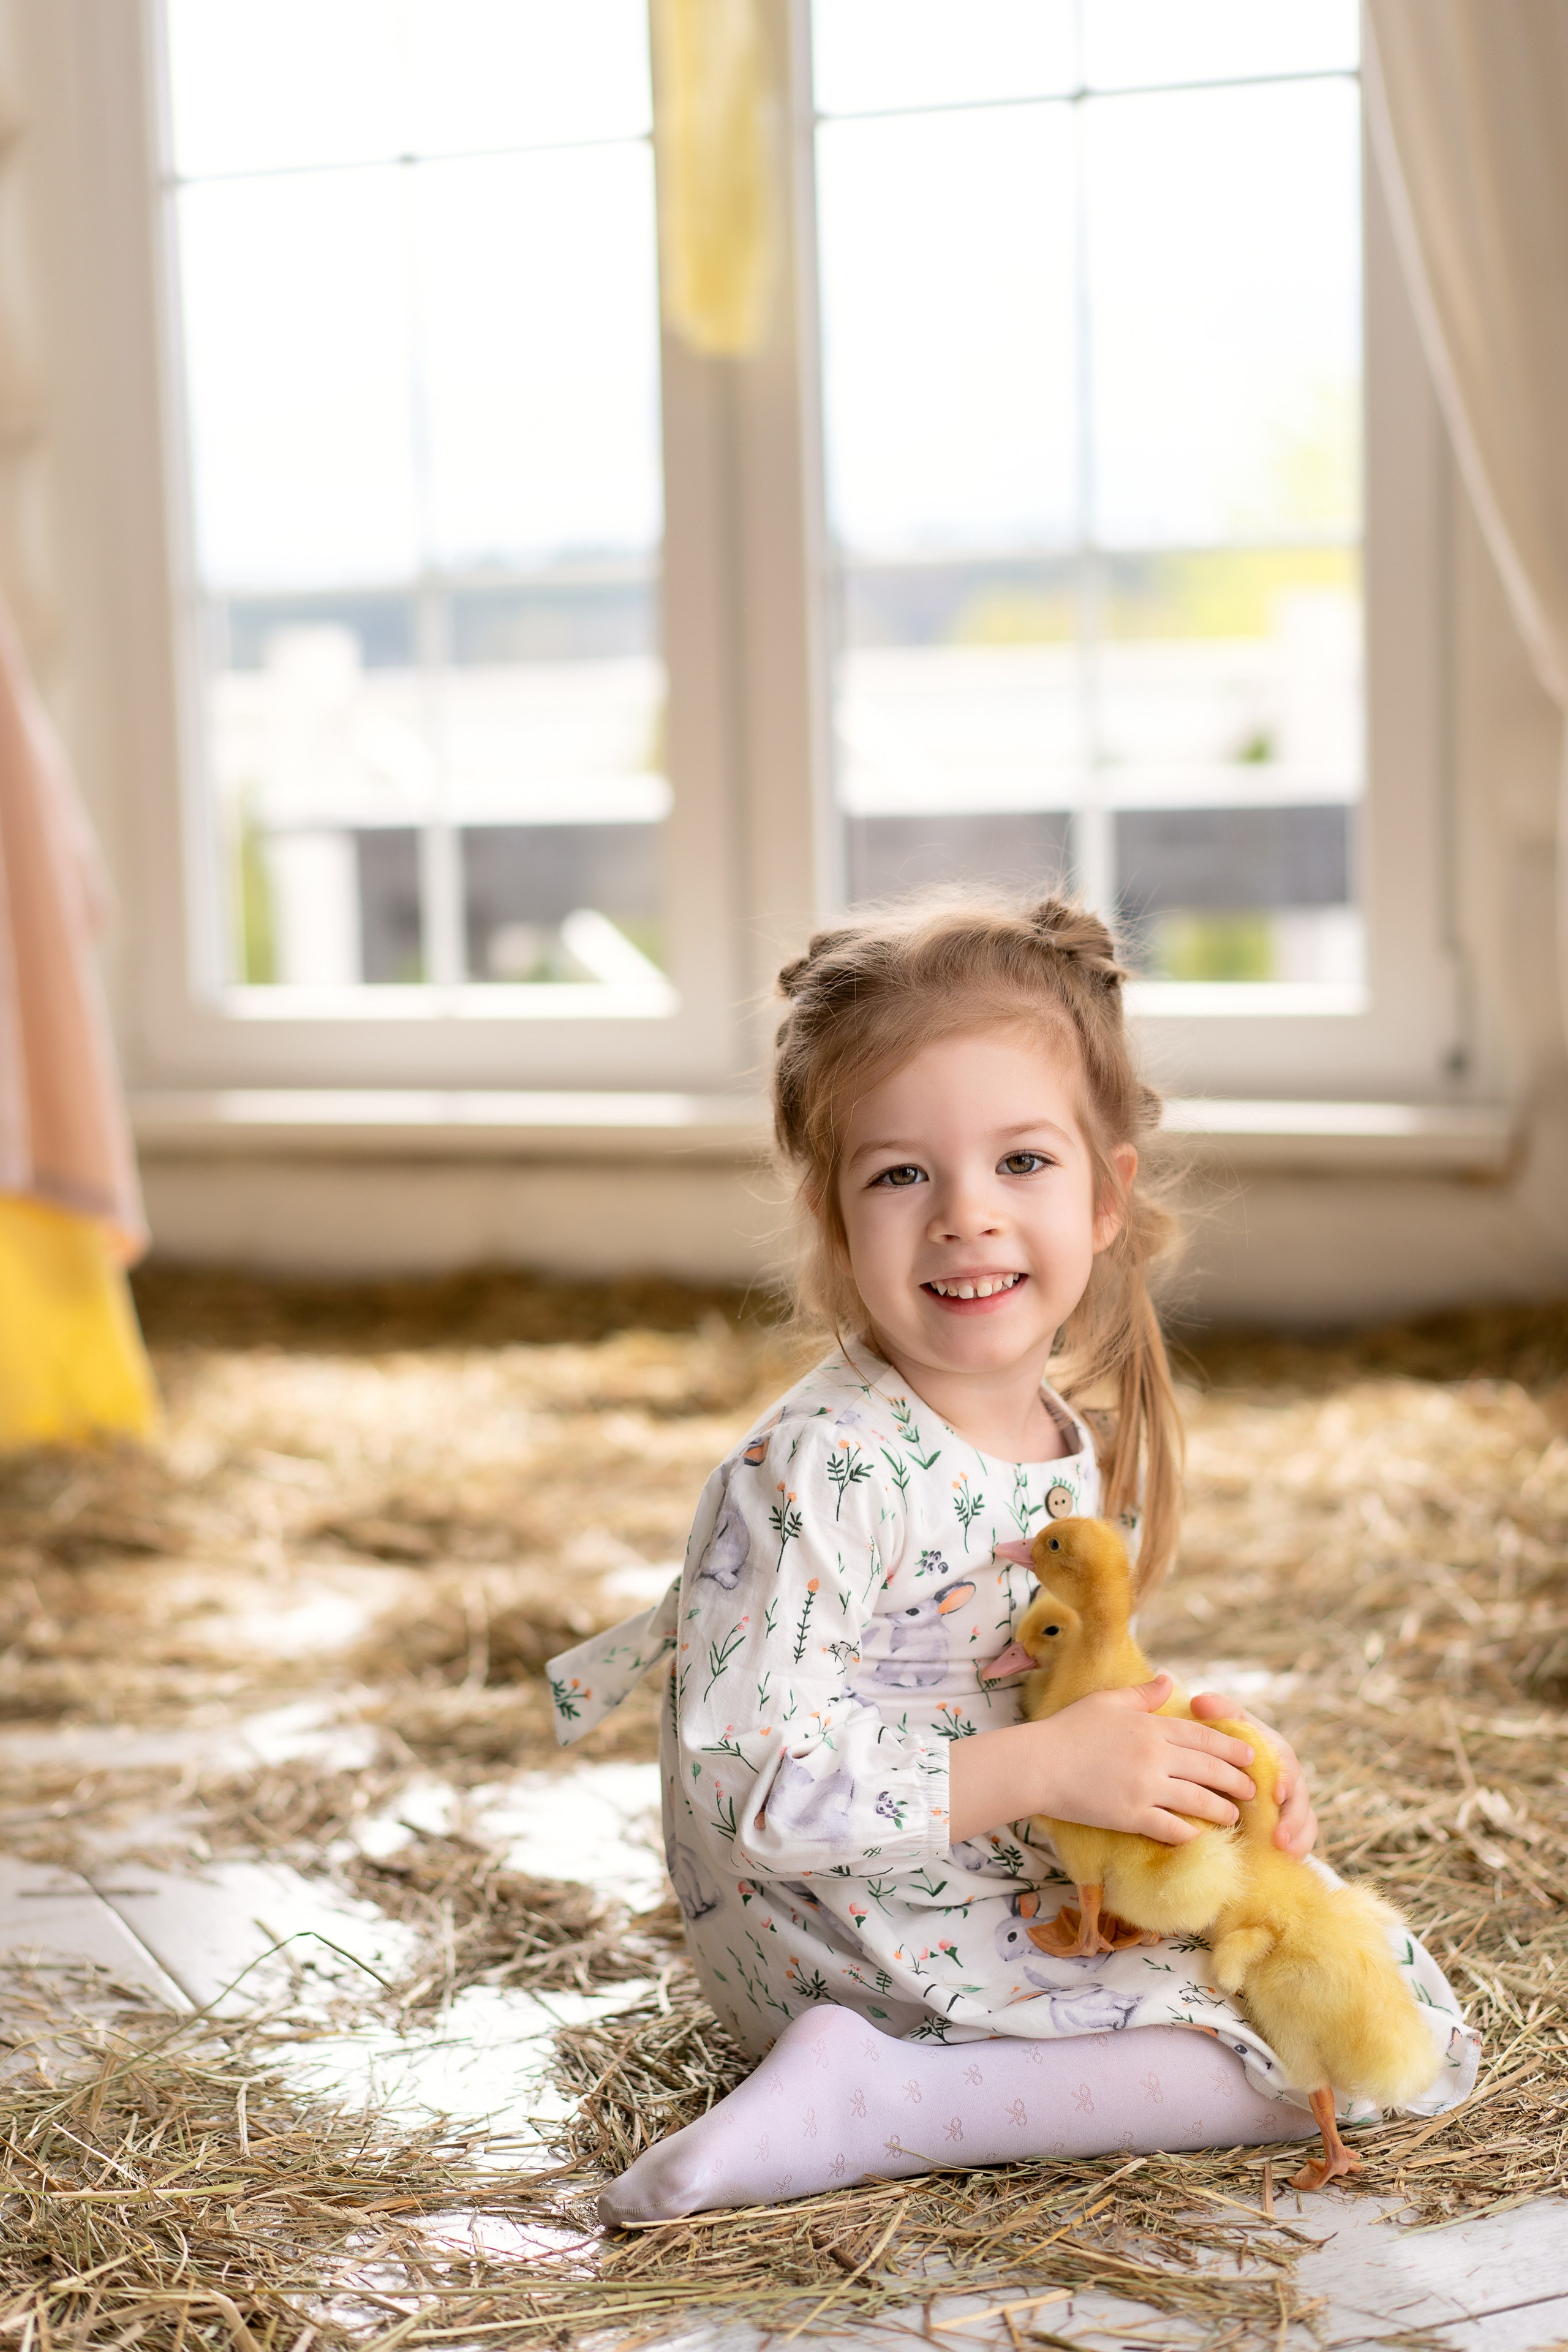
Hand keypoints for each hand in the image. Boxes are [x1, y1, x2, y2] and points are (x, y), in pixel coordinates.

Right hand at [946, 1675, 1255, 1846]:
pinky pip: (1171, 1827)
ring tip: (1234, 1816)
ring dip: (1221, 1810)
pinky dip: (1189, 1833)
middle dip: (1236, 1781)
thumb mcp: (1107, 1702)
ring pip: (1198, 1801)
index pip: (1202, 1737)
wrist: (1039, 1764)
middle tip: (1252, 1790)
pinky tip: (1199, 1835)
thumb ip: (1143, 1695)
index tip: (1250, 1756)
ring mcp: (1145, 1787)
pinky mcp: (1131, 1815)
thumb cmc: (1069, 1728)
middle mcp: (1155, 1756)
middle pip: (1209, 1770)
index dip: (1231, 1748)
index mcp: (1151, 1726)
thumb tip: (1170, 1680)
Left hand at [1188, 1691, 1317, 1857]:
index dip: (1283, 1776)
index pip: (1285, 1760)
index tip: (1276, 1793)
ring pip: (1305, 1818)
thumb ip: (1215, 1712)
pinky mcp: (1290, 1824)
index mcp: (1274, 1750)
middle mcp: (1288, 1775)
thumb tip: (1198, 1701)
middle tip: (1279, 1834)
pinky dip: (1298, 1847)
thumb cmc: (1224, 1744)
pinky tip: (1286, 1857)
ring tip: (1282, 1849)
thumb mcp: (1222, 1727)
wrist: (1223, 1773)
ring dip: (1296, 1834)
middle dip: (1292, 1816)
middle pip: (1300, 1794)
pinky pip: (1303, 1837)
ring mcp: (1291, 1801)